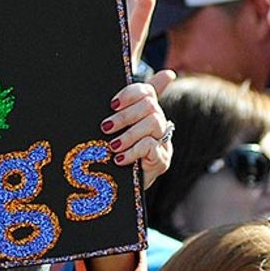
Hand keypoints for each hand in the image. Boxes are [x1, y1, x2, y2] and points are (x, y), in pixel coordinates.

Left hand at [102, 72, 175, 189]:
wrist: (121, 187)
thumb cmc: (116, 154)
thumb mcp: (115, 131)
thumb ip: (119, 109)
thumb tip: (134, 82)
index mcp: (148, 113)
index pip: (147, 91)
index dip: (130, 94)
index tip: (112, 104)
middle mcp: (160, 124)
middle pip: (150, 106)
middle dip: (125, 116)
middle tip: (105, 127)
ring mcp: (164, 142)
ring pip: (153, 123)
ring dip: (129, 134)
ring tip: (112, 146)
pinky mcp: (163, 160)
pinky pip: (150, 146)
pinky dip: (132, 152)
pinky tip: (119, 159)